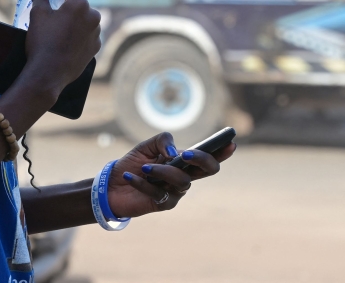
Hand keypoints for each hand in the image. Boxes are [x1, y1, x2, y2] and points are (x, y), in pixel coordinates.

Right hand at [18, 0, 100, 102]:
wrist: (48, 73)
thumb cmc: (43, 41)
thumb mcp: (37, 14)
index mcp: (81, 4)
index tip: (54, 0)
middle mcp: (94, 17)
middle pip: (81, 7)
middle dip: (70, 10)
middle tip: (54, 19)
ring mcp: (97, 34)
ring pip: (86, 22)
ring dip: (76, 24)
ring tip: (60, 34)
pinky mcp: (96, 49)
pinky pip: (88, 37)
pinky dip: (80, 38)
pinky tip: (66, 45)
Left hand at [105, 132, 235, 218]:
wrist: (113, 184)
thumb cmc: (134, 163)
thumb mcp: (146, 145)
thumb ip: (163, 140)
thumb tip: (175, 153)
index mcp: (184, 161)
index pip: (208, 156)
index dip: (222, 152)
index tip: (231, 143)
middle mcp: (185, 176)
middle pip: (207, 170)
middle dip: (202, 160)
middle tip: (187, 154)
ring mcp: (176, 191)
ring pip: (182, 181)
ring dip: (163, 171)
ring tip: (145, 167)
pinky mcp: (163, 204)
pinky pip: (158, 192)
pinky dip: (142, 183)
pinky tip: (130, 176)